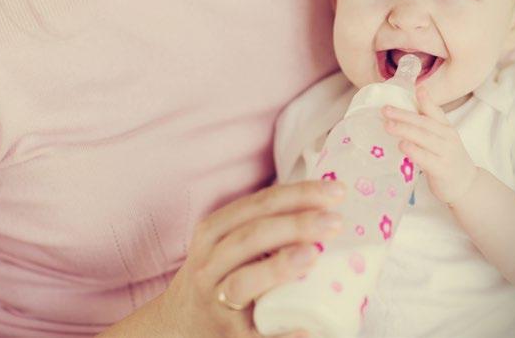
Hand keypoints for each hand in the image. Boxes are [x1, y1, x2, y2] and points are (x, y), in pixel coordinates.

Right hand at [157, 180, 345, 337]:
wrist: (178, 323)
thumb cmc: (219, 274)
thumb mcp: (228, 240)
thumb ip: (265, 222)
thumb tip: (326, 206)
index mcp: (214, 230)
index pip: (260, 204)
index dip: (299, 194)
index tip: (336, 191)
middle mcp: (209, 262)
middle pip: (252, 236)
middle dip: (296, 225)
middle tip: (336, 222)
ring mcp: (215, 301)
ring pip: (243, 281)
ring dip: (279, 267)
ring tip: (313, 256)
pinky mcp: (227, 336)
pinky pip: (254, 334)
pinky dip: (281, 332)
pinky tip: (306, 326)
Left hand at [383, 86, 477, 205]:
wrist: (467, 185)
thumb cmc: (448, 160)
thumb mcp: (442, 140)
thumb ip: (427, 128)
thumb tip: (403, 114)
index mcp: (446, 129)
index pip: (435, 112)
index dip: (427, 100)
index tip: (417, 88)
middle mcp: (447, 138)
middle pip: (424, 123)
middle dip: (403, 115)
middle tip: (385, 110)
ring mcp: (446, 153)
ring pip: (423, 138)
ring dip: (404, 130)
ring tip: (388, 125)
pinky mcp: (441, 169)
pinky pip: (426, 158)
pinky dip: (413, 150)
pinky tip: (402, 145)